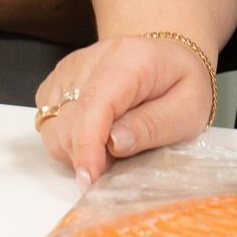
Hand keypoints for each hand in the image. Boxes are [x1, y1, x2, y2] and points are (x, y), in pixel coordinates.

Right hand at [33, 34, 215, 186]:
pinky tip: (94, 136)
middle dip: (86, 154)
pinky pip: (47, 121)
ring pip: (51, 125)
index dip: (88, 145)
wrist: (167, 59)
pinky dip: (65, 140)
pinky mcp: (58, 80)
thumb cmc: (181, 84)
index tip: (90, 179)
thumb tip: (114, 144)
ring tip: (109, 147)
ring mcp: (70, 68)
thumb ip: (154, 126)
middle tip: (118, 162)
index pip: (95, 103)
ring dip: (74, 150)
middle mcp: (92, 58)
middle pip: (67, 118)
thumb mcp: (188, 109)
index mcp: (129, 59)